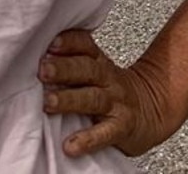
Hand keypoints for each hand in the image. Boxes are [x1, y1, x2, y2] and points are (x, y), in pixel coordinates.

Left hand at [38, 29, 169, 158]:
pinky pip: (105, 134)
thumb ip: (72, 60)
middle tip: (42, 70)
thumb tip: (35, 55)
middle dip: (63, 68)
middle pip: (86, 69)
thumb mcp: (97, 68)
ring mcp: (115, 102)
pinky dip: (88, 140)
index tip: (50, 42)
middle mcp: (107, 78)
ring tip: (49, 102)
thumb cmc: (113, 89)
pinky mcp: (122, 127)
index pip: (84, 44)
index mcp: (98, 61)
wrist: (152, 109)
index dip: (69, 42)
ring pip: (92, 98)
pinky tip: (71, 145)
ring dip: (69, 99)